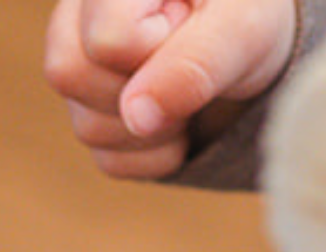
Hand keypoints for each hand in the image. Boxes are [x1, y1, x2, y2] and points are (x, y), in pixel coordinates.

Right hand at [45, 0, 295, 177]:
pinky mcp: (94, 117)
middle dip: (148, 92)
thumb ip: (192, 64)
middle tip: (190, 64)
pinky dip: (155, 158)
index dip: (158, 51)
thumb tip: (136, 118)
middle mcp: (75, 15)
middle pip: (72, 77)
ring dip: (155, 131)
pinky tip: (178, 121)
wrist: (253, 37)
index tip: (189, 24)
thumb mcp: (240, 27)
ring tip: (187, 92)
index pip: (105, 40)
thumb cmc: (247, 11)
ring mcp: (78, 69)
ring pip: (87, 128)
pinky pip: (109, 162)